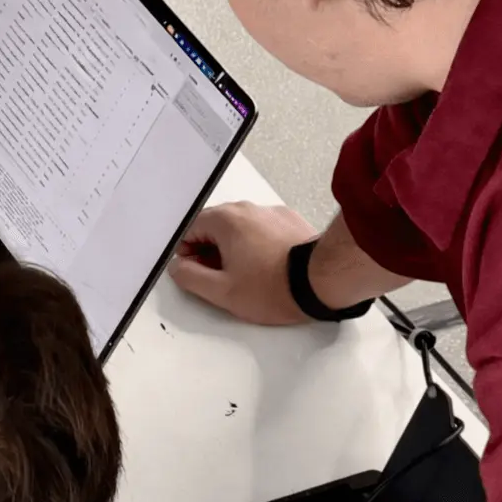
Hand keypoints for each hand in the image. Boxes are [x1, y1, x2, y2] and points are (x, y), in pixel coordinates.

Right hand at [167, 202, 316, 325]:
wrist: (323, 281)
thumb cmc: (276, 287)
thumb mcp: (222, 292)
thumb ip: (190, 277)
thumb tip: (178, 268)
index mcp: (226, 220)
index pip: (190, 229)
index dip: (188, 253)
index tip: (199, 271)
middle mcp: (248, 210)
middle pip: (215, 227)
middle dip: (212, 251)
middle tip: (223, 278)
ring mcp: (271, 213)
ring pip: (240, 228)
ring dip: (236, 248)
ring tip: (250, 276)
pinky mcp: (290, 221)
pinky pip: (263, 230)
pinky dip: (259, 245)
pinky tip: (269, 267)